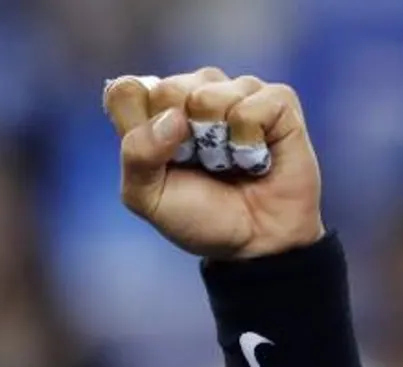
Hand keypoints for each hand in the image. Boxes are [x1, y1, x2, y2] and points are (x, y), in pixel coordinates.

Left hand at [104, 69, 324, 260]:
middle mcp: (192, 93)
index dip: (136, 124)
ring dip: (216, 142)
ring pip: (207, 93)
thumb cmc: (198, 216)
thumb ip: (136, 156)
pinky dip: (249, 140)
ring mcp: (235, 92)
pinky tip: (256, 156)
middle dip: (177, 137)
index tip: (156, 158)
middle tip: (197, 163)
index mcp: (153, 113)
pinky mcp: (276, 99)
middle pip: (166, 88)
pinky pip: (251, 105)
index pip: (125, 90)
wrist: (255, 241)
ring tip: (228, 161)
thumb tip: (172, 117)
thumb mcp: (149, 198)